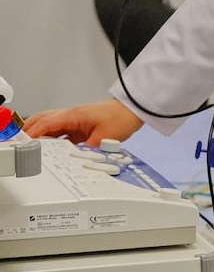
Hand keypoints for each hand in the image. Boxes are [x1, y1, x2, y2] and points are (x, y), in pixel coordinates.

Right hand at [23, 98, 143, 145]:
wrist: (133, 110)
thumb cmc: (121, 118)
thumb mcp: (103, 139)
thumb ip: (85, 151)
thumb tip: (73, 161)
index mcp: (73, 115)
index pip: (45, 123)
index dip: (32, 134)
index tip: (23, 144)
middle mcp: (70, 115)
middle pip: (41, 120)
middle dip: (29, 131)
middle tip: (22, 145)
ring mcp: (73, 119)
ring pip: (49, 125)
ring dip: (39, 134)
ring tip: (32, 149)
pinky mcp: (77, 124)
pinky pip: (59, 130)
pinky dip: (51, 137)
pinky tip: (50, 149)